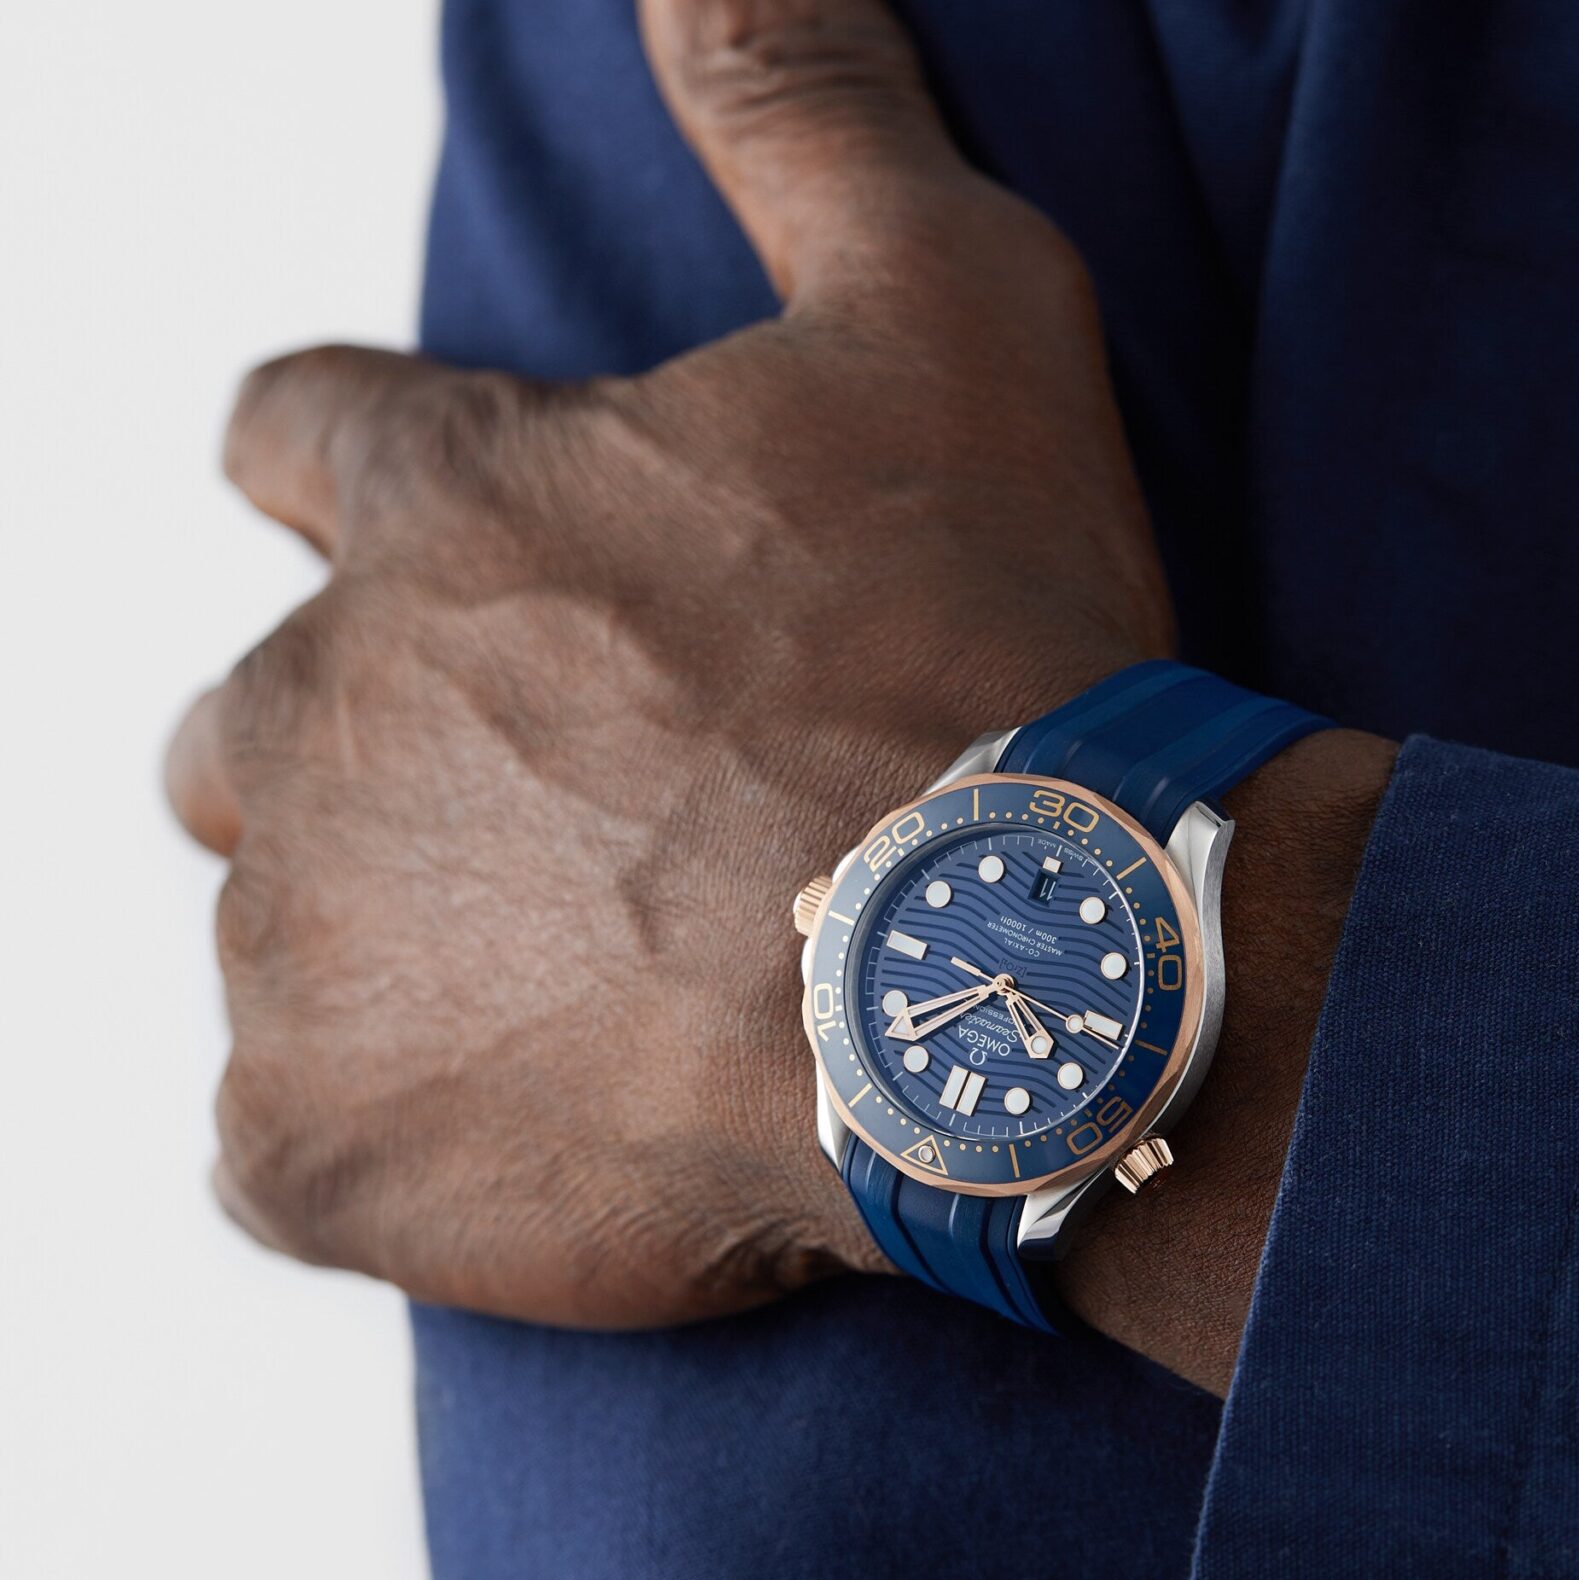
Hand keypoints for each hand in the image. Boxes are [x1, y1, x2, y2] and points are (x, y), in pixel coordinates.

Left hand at [163, 0, 1172, 1327]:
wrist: (1007, 967)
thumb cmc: (991, 646)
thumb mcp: (945, 306)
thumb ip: (803, 102)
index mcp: (445, 515)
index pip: (304, 448)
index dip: (356, 494)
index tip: (443, 567)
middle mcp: (322, 711)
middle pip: (249, 729)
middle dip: (365, 766)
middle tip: (549, 838)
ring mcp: (306, 947)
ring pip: (276, 946)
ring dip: (391, 963)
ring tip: (578, 1011)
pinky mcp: (325, 1145)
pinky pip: (283, 1151)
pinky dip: (377, 1154)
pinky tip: (520, 1154)